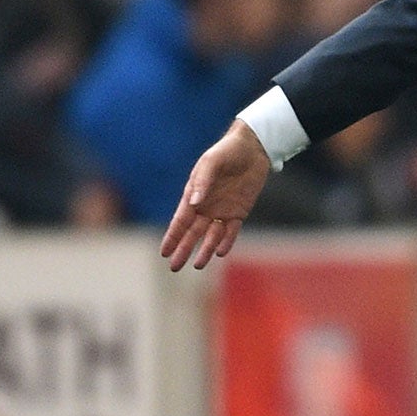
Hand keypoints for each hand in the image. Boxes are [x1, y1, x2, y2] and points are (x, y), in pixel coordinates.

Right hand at [161, 120, 270, 270]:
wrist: (252, 148)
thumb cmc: (226, 151)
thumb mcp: (212, 162)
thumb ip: (203, 181)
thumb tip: (194, 203)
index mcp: (193, 195)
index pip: (180, 220)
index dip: (172, 236)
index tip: (164, 252)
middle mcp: (206, 206)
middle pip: (193, 233)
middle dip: (184, 249)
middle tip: (174, 267)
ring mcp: (222, 210)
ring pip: (211, 236)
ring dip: (205, 250)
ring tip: (198, 265)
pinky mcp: (239, 211)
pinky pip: (231, 231)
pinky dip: (226, 242)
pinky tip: (221, 252)